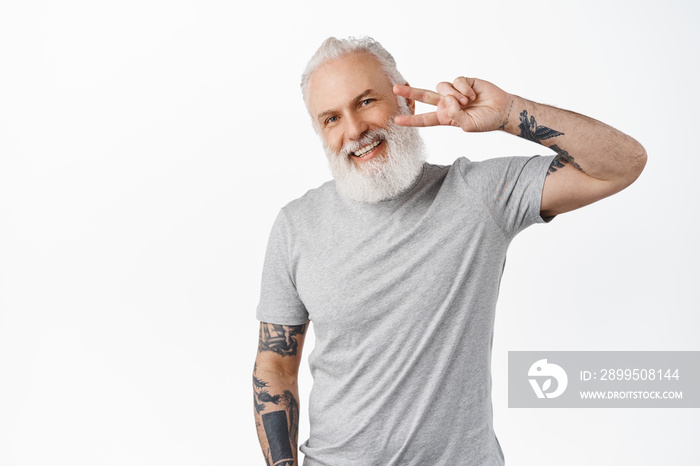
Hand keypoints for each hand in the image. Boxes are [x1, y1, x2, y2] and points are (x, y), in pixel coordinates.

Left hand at [393, 77, 510, 132]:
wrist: (501, 110)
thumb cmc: (485, 121)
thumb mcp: (467, 125)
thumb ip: (454, 115)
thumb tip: (447, 100)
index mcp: (445, 117)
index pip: (425, 119)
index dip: (411, 120)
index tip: (396, 120)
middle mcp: (446, 104)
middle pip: (423, 97)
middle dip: (409, 93)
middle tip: (395, 88)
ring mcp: (454, 92)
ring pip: (442, 88)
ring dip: (455, 95)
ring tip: (468, 102)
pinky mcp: (463, 81)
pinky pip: (456, 81)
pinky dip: (464, 88)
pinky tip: (473, 94)